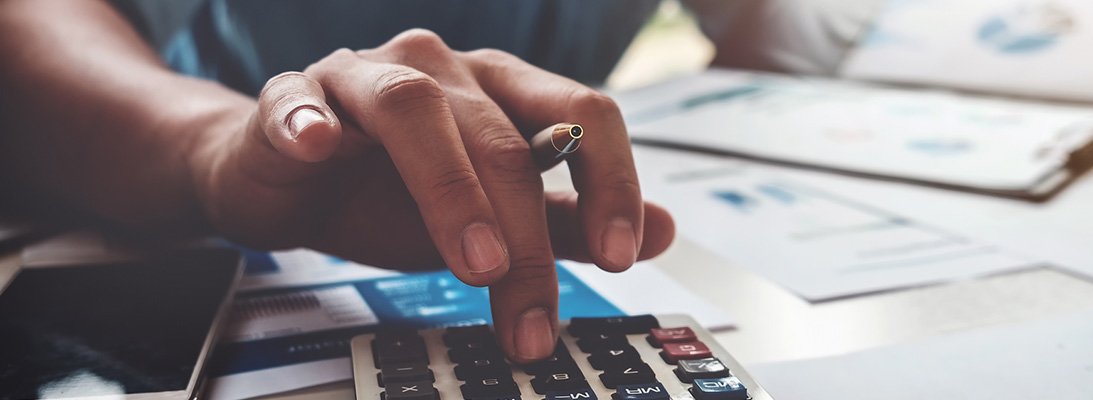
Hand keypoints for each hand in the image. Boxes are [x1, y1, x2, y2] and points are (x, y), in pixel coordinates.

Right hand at [189, 29, 674, 361]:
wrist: (288, 184)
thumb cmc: (392, 193)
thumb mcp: (493, 219)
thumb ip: (570, 223)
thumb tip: (664, 231)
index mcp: (503, 89)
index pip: (582, 114)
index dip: (611, 181)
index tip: (623, 255)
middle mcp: (443, 70)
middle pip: (502, 138)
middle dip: (526, 238)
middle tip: (532, 314)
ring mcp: (365, 76)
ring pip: (416, 110)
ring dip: (450, 187)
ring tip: (475, 262)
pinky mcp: (292, 96)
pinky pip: (300, 99)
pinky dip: (311, 119)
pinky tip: (320, 146)